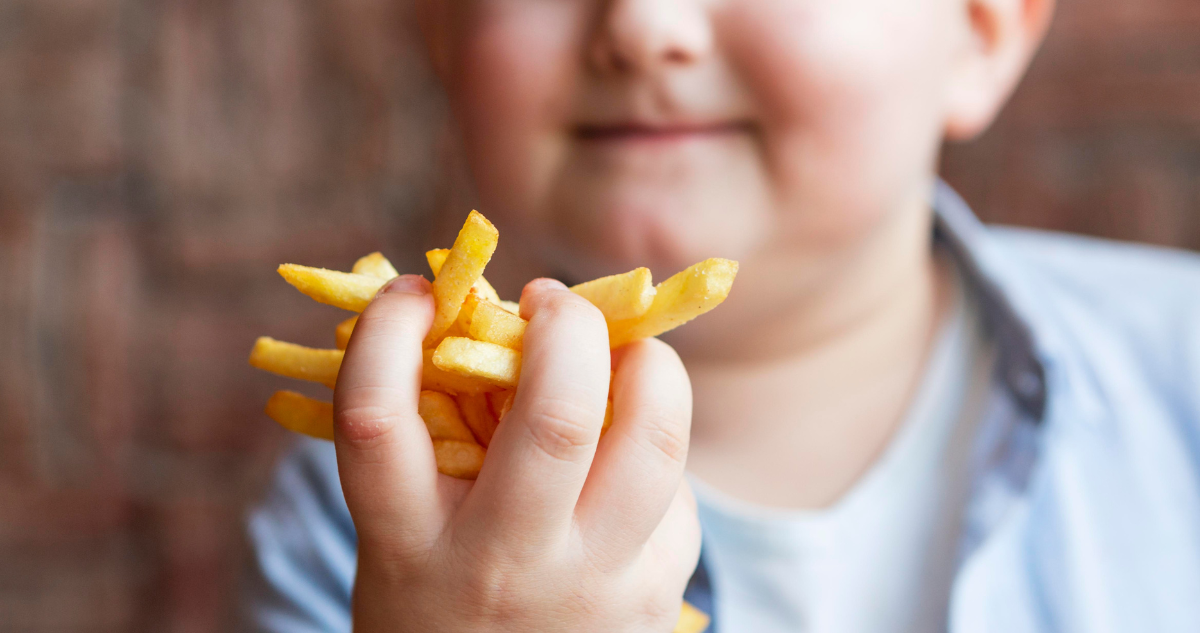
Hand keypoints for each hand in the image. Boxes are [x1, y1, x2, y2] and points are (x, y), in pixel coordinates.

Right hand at [334, 274, 700, 631]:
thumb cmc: (439, 597)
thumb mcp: (401, 536)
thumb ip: (431, 441)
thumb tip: (494, 317)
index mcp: (407, 544)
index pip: (377, 420)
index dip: (390, 332)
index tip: (415, 293)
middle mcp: (500, 567)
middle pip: (556, 420)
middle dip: (566, 328)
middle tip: (549, 302)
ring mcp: (590, 588)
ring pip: (653, 444)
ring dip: (651, 367)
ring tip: (627, 352)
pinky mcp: (656, 597)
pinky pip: (676, 493)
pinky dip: (654, 448)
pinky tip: (628, 454)